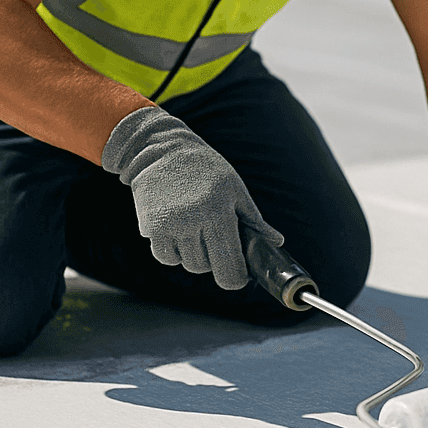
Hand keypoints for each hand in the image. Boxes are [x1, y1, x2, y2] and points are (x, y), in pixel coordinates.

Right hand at [102, 106, 283, 290]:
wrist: (160, 149)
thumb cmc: (204, 168)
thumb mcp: (235, 188)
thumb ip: (254, 221)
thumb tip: (276, 243)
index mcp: (219, 212)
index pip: (229, 268)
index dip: (237, 277)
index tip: (239, 274)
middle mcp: (193, 222)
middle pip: (206, 268)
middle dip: (214, 261)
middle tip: (215, 239)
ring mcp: (169, 226)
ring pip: (186, 264)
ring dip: (193, 255)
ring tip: (194, 228)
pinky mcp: (150, 228)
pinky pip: (166, 257)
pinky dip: (173, 252)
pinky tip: (177, 230)